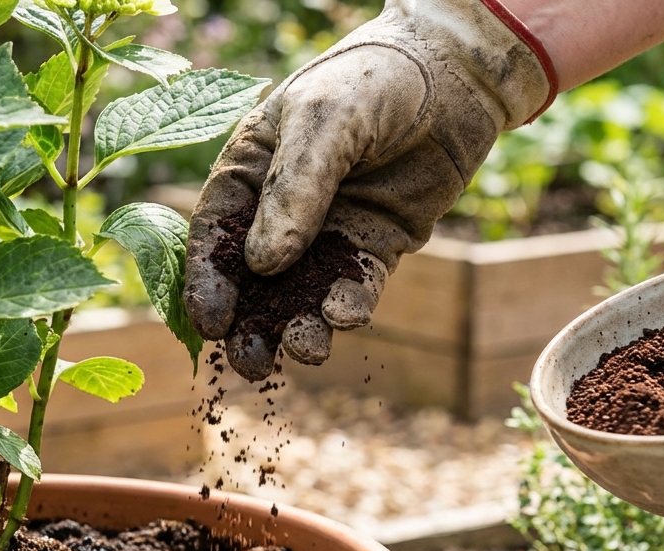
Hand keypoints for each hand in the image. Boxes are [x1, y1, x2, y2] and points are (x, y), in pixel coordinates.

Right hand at [183, 0, 554, 380]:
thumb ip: (294, 189)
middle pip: (253, 280)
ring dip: (298, 327)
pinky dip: (348, 307)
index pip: (217, 235)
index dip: (209, 281)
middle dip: (250, 323)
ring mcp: (328, 232)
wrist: (454, 76)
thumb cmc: (372, 80)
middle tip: (250, 360)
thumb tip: (265, 265)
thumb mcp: (323, 120)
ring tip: (304, 348)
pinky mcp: (374, 246)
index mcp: (249, 172)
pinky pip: (354, 286)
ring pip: (303, 294)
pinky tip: (347, 314)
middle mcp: (281, 210)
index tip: (211, 323)